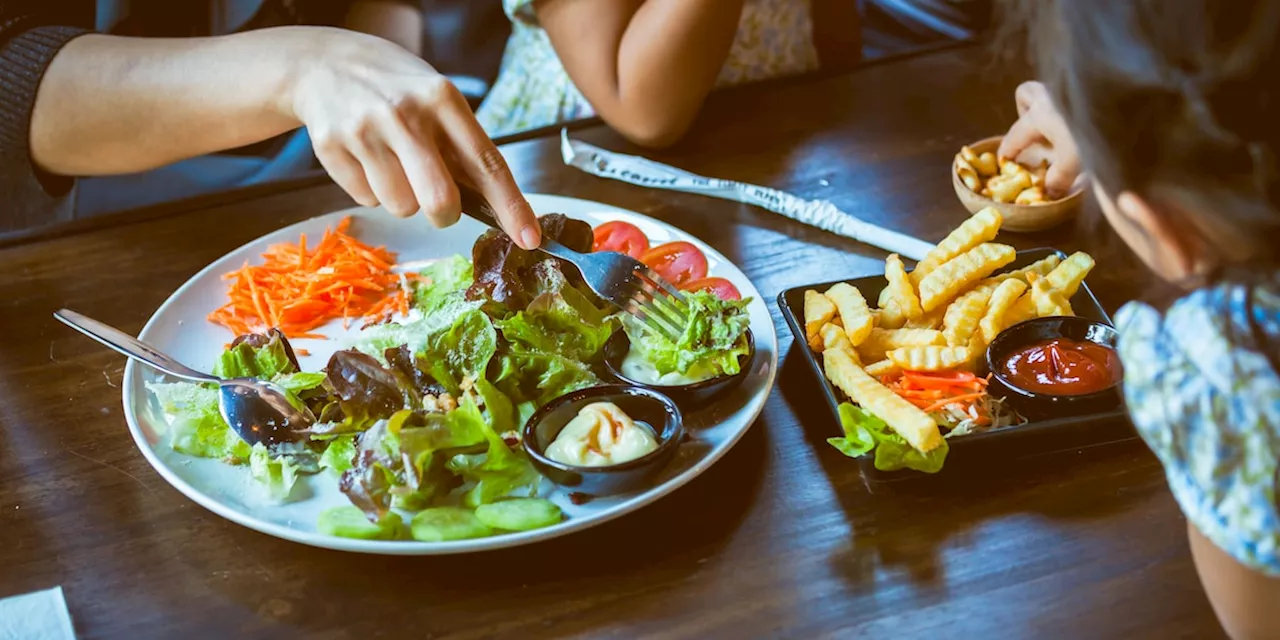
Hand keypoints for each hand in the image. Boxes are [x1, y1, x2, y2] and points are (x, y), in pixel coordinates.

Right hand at [284, 30, 540, 248]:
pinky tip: (365, 157)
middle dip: (445, 215)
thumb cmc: (397, 88)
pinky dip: (370, 189)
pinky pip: (366, 200)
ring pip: (400, 207)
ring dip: (403, 199)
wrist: (325, 62)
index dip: (511, 207)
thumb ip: (462, 146)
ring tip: (392, 162)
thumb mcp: (436, 98)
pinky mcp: (331, 147)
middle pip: (440, 200)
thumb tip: (494, 207)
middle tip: (440, 206)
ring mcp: (365, 130)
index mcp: (443, 99)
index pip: (487, 163)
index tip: (530, 239)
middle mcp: (405, 114)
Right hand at [997, 81, 1083, 198]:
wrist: (1131, 106)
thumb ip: (1059, 179)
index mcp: (1039, 116)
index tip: (1005, 158)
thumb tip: (1050, 190)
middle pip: (1025, 94)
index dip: (1008, 149)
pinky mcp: (1092, 83)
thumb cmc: (1094, 134)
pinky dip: (1073, 105)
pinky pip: (1073, 91)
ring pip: (1049, 89)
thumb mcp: (1074, 163)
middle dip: (1024, 112)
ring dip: (1049, 105)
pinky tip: (1086, 120)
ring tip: (1061, 126)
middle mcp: (1050, 96)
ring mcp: (1069, 86)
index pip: (1015, 134)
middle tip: (1037, 133)